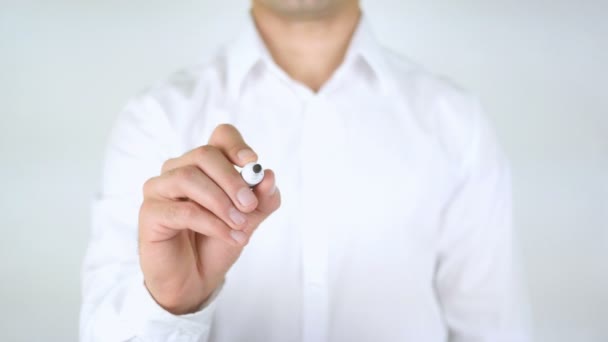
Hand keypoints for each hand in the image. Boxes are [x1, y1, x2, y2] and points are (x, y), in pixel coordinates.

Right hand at [138, 124, 280, 314]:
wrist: (196, 279)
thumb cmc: (217, 242)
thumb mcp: (248, 220)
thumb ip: (262, 199)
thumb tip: (269, 176)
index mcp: (205, 165)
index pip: (220, 136)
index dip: (236, 145)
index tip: (252, 163)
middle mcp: (179, 169)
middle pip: (205, 154)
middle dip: (232, 179)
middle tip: (249, 204)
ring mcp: (160, 189)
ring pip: (188, 177)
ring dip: (220, 202)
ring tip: (240, 225)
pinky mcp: (150, 213)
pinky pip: (182, 209)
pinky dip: (211, 223)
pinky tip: (229, 236)